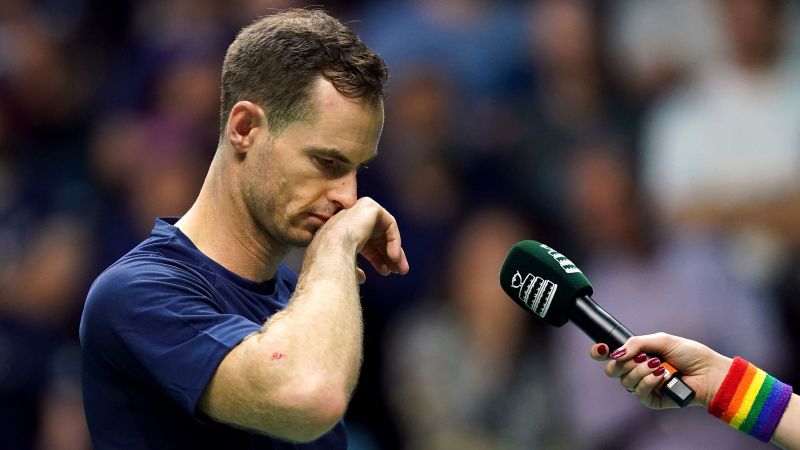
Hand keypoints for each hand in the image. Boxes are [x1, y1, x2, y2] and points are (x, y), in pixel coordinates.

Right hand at [316, 197, 408, 281]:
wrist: (331, 249)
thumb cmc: (334, 261)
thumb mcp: (346, 266)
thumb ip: (354, 268)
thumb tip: (362, 278)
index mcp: (342, 231)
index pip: (365, 243)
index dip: (377, 258)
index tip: (386, 272)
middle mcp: (350, 218)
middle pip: (377, 237)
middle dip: (389, 255)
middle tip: (399, 271)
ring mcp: (359, 210)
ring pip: (385, 231)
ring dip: (395, 251)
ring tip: (401, 269)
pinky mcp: (370, 206)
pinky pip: (389, 224)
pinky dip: (394, 241)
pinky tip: (394, 257)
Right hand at [590, 332, 731, 408]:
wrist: (709, 372)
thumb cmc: (690, 354)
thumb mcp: (661, 340)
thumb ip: (636, 343)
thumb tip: (616, 352)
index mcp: (637, 355)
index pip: (610, 355)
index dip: (600, 352)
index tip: (600, 349)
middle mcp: (637, 370)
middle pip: (612, 370)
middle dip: (624, 363)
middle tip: (641, 357)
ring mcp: (643, 386)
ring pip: (625, 381)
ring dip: (642, 371)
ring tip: (660, 366)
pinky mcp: (651, 399)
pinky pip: (639, 392)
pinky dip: (649, 382)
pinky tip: (662, 376)